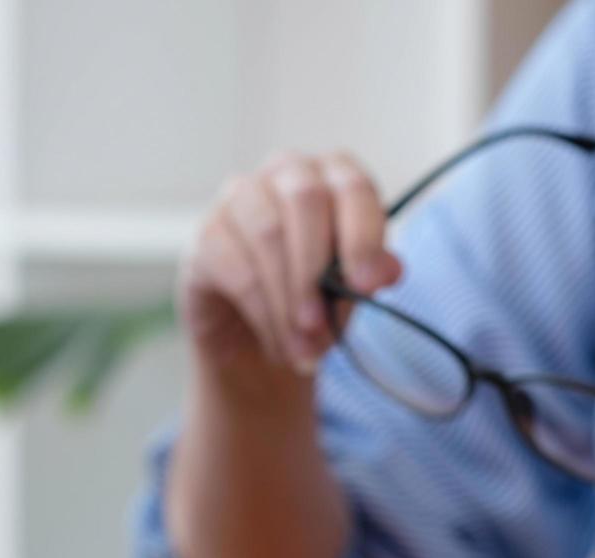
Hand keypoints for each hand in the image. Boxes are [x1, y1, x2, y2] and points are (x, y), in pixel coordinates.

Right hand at [179, 150, 401, 382]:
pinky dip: (263, 313)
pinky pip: (235, 268)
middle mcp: (286, 172)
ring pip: (267, 234)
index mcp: (333, 176)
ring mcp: (240, 197)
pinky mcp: (207, 234)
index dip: (362, 234)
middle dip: (317, 270)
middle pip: (304, 199)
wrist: (259, 335)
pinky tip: (278, 344)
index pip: (353, 186)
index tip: (366, 285)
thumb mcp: (351, 290)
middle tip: (322, 326)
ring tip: (303, 349)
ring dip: (288, 301)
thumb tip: (388, 270)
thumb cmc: (314, 297)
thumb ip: (370, 276)